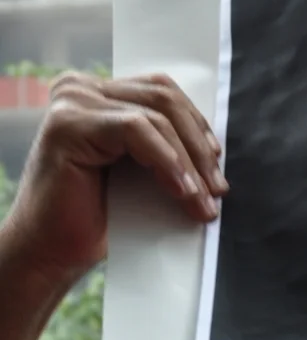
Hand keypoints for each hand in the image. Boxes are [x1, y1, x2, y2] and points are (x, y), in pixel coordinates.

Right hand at [0, 71, 226, 290]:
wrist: (54, 250)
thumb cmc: (99, 217)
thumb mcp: (143, 174)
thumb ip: (168, 151)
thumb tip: (217, 157)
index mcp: (102, 96)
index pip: (164, 93)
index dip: (198, 127)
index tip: (218, 166)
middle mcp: (83, 89)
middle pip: (164, 100)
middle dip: (199, 147)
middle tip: (218, 190)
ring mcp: (74, 102)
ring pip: (156, 117)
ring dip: (189, 163)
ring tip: (203, 202)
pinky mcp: (70, 124)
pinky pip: (136, 129)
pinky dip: (166, 160)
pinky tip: (182, 191)